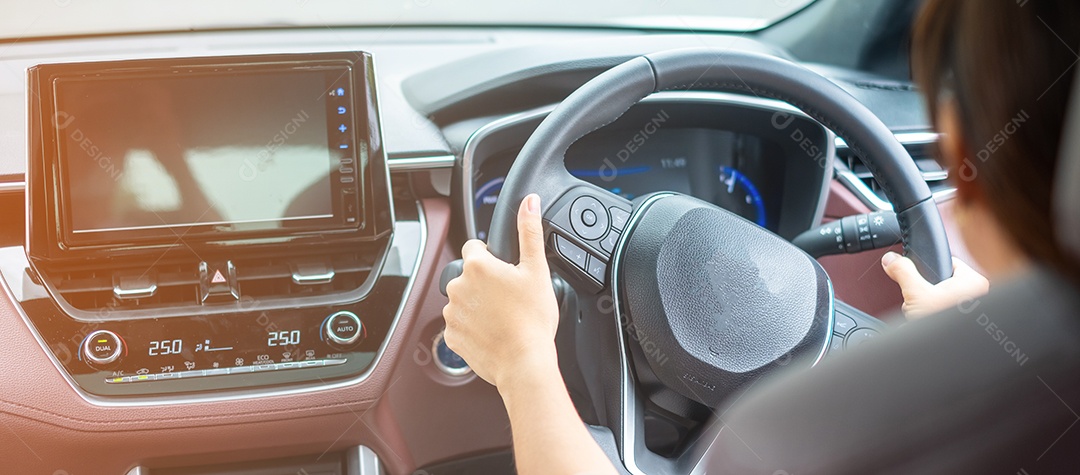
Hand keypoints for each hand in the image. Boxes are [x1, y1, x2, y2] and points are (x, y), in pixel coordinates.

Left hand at [442, 194, 560, 388]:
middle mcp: (457, 287)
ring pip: (463, 301)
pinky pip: (460, 326)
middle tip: (508, 298)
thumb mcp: (537, 270)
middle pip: (469, 276)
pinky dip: (473, 328)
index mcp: (477, 266)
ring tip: (502, 317)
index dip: (492, 257)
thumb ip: (529, 231)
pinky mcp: (451, 337)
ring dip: (477, 305)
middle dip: (485, 283)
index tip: (505, 272)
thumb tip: (529, 202)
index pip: (475, 247)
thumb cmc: (532, 320)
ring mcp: (451, 314)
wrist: (524, 363)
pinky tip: (493, 332)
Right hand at [881, 251, 989, 318]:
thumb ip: (903, 272)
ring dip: (927, 306)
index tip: (919, 275)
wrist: (944, 355)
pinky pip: (943, 312)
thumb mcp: (915, 294)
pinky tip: (928, 322)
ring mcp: (973, 311)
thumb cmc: (944, 327)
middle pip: (941, 281)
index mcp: (974, 281)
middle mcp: (979, 294)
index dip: (928, 268)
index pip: (948, 261)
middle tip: (921, 300)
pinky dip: (933, 316)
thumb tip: (892, 260)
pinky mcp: (963, 323)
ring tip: (925, 314)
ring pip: (940, 298)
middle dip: (925, 291)